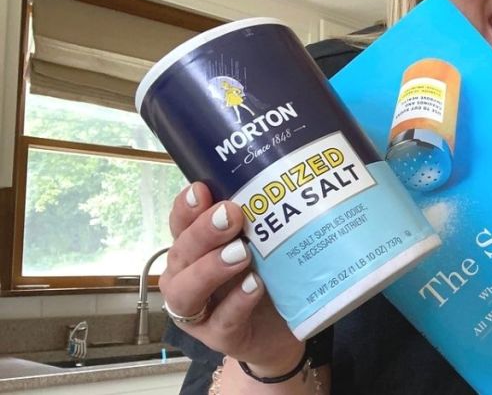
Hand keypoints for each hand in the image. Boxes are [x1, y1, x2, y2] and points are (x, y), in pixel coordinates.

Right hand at [159, 182, 303, 375]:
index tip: (202, 189)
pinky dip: (237, 302)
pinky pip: (223, 320)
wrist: (283, 330)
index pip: (180, 224)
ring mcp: (199, 312)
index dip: (186, 207)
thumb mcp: (261, 245)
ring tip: (241, 253)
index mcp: (193, 250)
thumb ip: (257, 221)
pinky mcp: (219, 337)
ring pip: (187, 291)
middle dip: (204, 232)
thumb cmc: (266, 279)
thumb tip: (273, 181)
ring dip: (211, 268)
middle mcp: (186, 278)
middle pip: (181, 253)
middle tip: (231, 215)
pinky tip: (255, 285)